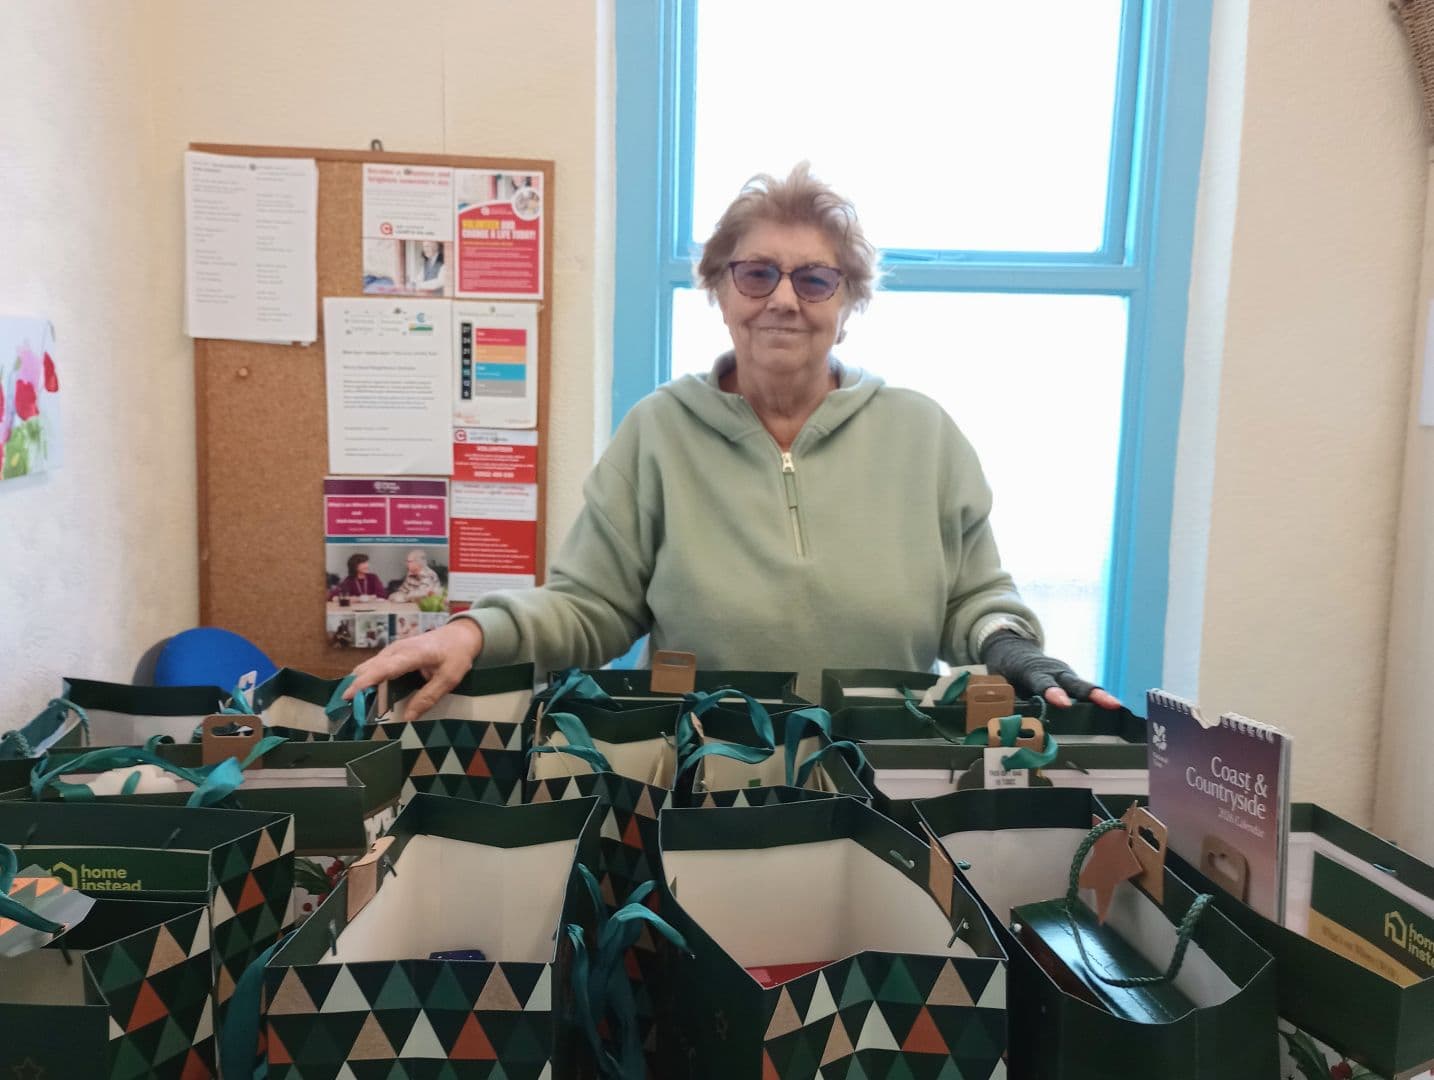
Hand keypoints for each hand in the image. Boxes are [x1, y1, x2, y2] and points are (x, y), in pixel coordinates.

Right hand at [345, 617, 483, 720]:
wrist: (461, 634)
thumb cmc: (456, 655)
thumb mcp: (449, 679)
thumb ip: (428, 698)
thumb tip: (407, 718)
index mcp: (412, 654)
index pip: (383, 668)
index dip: (365, 682)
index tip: (348, 696)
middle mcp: (397, 649)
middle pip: (370, 668)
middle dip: (356, 687)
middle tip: (347, 710)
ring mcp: (393, 649)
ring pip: (369, 666)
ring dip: (359, 684)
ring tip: (352, 705)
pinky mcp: (393, 652)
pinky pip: (374, 665)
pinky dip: (367, 679)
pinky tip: (364, 694)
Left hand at [979, 630, 1122, 710]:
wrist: (1013, 648)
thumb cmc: (1006, 669)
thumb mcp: (1001, 683)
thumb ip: (1010, 702)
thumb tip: (1014, 727)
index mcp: (1032, 670)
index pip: (1043, 683)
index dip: (1053, 693)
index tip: (1064, 704)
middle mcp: (1053, 671)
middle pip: (1073, 683)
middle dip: (1091, 694)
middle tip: (1109, 703)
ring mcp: (1064, 674)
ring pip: (1083, 686)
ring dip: (1100, 697)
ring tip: (1116, 706)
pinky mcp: (1070, 680)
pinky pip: (1083, 691)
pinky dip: (1097, 699)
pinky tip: (1113, 709)